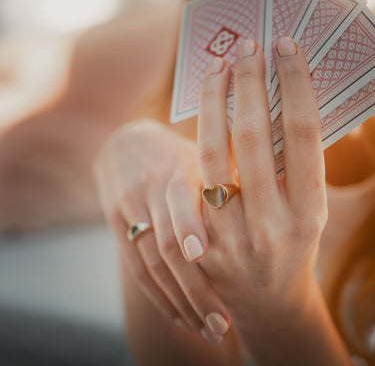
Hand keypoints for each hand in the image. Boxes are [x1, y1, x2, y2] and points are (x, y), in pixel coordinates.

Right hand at [95, 119, 230, 343]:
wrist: (125, 144)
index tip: (220, 272)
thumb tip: (274, 200)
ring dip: (179, 301)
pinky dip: (157, 294)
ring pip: (152, 263)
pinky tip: (178, 317)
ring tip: (206, 331)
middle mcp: (151, 187)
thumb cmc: (176, 153)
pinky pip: (134, 265)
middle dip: (196, 290)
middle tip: (222, 327)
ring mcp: (128, 205)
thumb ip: (229, 177)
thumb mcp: (202, 153)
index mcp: (180, 167)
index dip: (196, 238)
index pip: (184, 205)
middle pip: (168, 247)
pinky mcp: (113, 221)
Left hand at [191, 38, 349, 364]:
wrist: (267, 302)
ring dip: (215, 104)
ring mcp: (233, 235)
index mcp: (310, 211)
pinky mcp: (202, 243)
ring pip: (214, 155)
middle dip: (250, 85)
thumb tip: (286, 105)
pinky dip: (198, 137)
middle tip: (247, 46)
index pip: (303, 134)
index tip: (285, 48)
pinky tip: (204, 107)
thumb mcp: (307, 211)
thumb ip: (296, 167)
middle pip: (254, 139)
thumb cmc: (291, 246)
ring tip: (218, 67)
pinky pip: (192, 182)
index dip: (294, 85)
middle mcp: (273, 223)